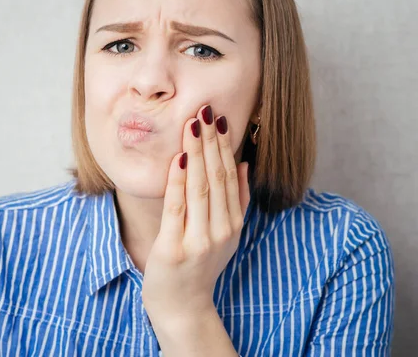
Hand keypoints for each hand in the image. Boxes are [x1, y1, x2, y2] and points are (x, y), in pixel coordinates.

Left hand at [142, 104, 250, 327]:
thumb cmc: (200, 266)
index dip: (224, 146)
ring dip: (196, 153)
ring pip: (199, 187)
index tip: (218, 119)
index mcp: (233, 224)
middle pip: (216, 178)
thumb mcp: (226, 234)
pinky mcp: (174, 248)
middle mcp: (220, 231)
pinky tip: (178, 157)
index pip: (229, 177)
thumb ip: (236, 200)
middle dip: (210, 142)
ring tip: (193, 125)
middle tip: (205, 111)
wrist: (182, 306)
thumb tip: (243, 163)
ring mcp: (199, 240)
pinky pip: (176, 207)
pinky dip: (178, 180)